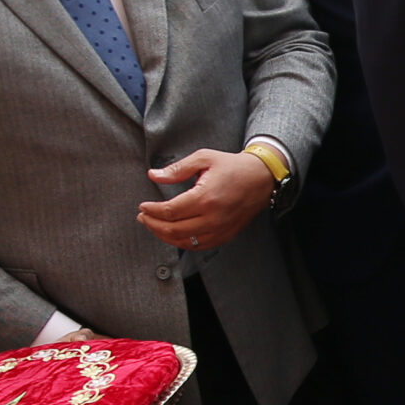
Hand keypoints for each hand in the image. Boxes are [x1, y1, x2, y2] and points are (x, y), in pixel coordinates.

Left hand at [136, 148, 275, 253]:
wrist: (261, 178)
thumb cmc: (233, 167)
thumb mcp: (204, 158)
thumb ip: (177, 169)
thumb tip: (153, 175)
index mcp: (205, 198)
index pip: (169, 211)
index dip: (151, 211)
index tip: (142, 206)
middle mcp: (212, 218)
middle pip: (173, 230)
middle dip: (153, 224)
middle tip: (143, 217)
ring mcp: (220, 229)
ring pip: (184, 242)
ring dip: (164, 236)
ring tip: (154, 226)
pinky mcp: (225, 235)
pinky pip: (198, 246)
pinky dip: (182, 242)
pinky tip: (173, 234)